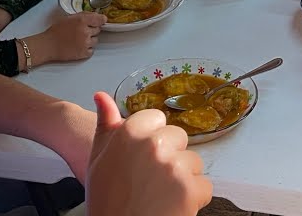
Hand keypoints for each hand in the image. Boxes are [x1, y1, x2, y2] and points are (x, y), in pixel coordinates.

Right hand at [36, 11, 106, 63]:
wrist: (48, 45)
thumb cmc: (56, 31)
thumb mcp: (69, 18)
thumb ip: (83, 16)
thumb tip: (96, 16)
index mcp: (82, 20)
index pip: (100, 19)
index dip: (100, 20)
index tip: (100, 21)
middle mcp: (86, 31)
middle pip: (98, 30)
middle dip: (92, 30)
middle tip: (81, 31)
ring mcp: (86, 43)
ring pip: (95, 40)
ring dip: (90, 40)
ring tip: (78, 40)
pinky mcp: (84, 53)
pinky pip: (91, 50)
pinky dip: (87, 49)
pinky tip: (78, 46)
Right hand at [86, 92, 211, 215]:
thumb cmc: (106, 201)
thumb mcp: (98, 160)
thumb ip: (105, 125)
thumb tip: (102, 96)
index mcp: (131, 133)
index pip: (157, 118)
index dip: (152, 138)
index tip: (144, 156)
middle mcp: (155, 144)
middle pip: (178, 137)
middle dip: (170, 155)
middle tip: (151, 179)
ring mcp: (175, 166)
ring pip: (193, 161)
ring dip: (184, 177)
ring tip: (161, 194)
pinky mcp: (191, 188)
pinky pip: (203, 185)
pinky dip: (194, 197)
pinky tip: (172, 205)